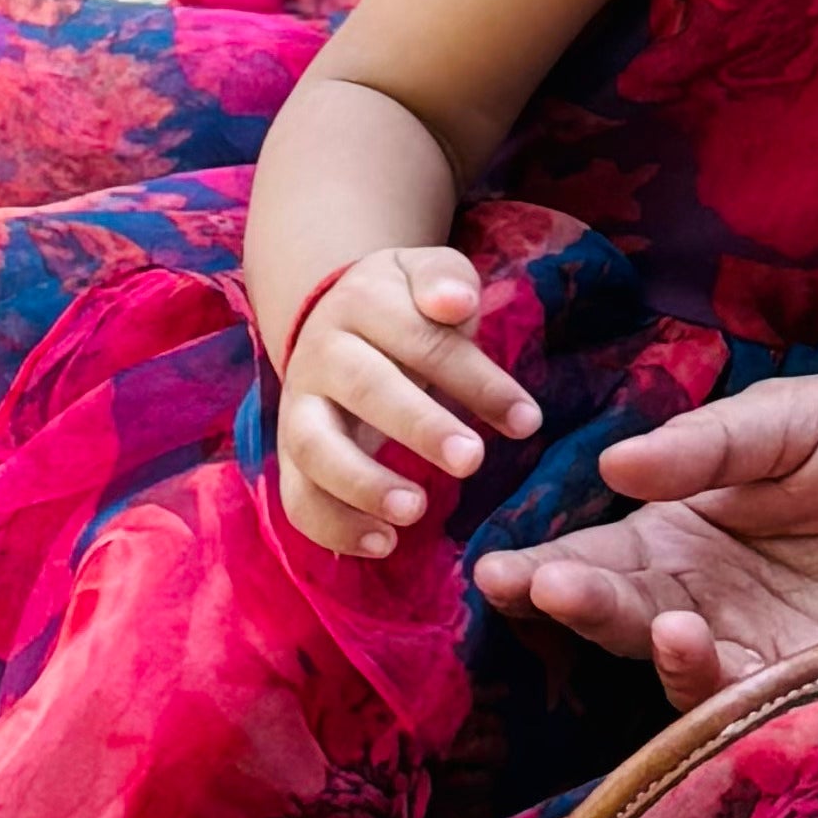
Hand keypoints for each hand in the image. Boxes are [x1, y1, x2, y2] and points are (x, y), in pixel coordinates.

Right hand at [274, 245, 540, 562]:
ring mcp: (298, 406)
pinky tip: (381, 545)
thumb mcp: (426, 272)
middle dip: (419, 427)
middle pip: (365, 388)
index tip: (528, 421)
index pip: (422, 339)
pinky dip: (331, 525)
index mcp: (363, 303)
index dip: (475, 380)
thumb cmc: (403, 303)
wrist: (333, 316)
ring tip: (415, 511)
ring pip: (313, 446)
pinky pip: (297, 494)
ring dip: (361, 483)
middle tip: (472, 461)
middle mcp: (322, 353)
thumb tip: (456, 301)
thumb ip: (447, 282)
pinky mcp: (289, 454)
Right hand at [477, 370, 817, 705]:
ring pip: (685, 669)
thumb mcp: (791, 418)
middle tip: (541, 586)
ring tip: (645, 611)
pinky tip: (701, 645)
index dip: (548, 568)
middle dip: (582, 606)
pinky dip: (725, 686)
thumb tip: (616, 465)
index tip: (496, 570)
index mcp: (691, 533)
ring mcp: (768, 648)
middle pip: (631, 618)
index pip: (604, 559)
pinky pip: (765, 702)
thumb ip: (709, 446)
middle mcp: (715, 600)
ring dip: (651, 647)